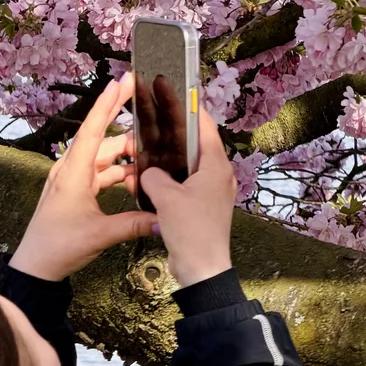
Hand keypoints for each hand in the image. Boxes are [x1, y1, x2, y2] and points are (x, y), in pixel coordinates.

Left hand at [9, 74, 155, 280]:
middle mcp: (71, 170)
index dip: (108, 104)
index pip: (92, 129)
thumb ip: (134, 223)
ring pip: (104, 158)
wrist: (36, 268)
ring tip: (151, 152)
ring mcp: (73, 181)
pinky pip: (101, 174)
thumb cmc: (59, 246)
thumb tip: (164, 219)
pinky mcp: (76, 193)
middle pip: (102, 139)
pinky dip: (118, 173)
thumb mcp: (100, 234)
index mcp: (73, 172)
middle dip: (123, 122)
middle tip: (142, 101)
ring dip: (125, 156)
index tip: (122, 82)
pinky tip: (136, 177)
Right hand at [139, 106, 235, 287]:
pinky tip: (150, 184)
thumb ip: (153, 177)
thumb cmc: (191, 230)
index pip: (205, 127)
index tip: (176, 95)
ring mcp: (212, 192)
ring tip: (147, 156)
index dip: (190, 109)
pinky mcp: (203, 207)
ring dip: (169, 163)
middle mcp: (218, 175)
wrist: (202, 270)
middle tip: (153, 126)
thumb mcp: (166, 198)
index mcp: (216, 166)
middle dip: (173, 138)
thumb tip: (147, 172)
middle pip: (195, 146)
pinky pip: (186, 186)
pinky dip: (170, 183)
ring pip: (188, 167)